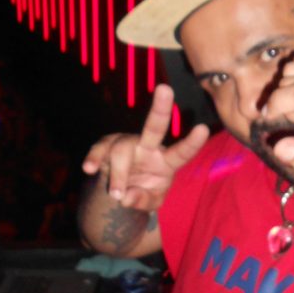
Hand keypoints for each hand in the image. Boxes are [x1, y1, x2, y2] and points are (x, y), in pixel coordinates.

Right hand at [82, 85, 209, 211]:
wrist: (120, 191)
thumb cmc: (144, 192)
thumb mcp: (150, 203)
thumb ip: (143, 201)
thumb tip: (126, 196)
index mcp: (166, 161)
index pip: (181, 153)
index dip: (192, 143)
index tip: (203, 129)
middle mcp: (148, 147)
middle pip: (154, 127)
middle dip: (160, 108)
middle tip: (166, 89)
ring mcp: (126, 144)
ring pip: (121, 150)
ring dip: (118, 173)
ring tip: (115, 194)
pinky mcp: (106, 146)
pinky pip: (99, 150)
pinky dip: (94, 159)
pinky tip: (90, 169)